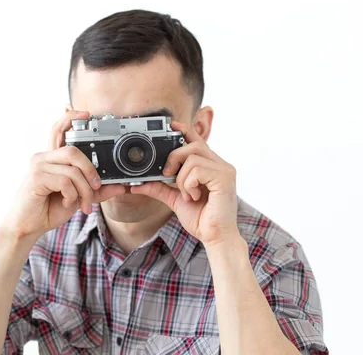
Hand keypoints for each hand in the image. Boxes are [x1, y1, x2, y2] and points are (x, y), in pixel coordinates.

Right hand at [1, 110, 125, 238]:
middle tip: (96, 187)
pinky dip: (72, 195)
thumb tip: (120, 186)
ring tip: (83, 204)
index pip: (59, 130)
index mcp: (52, 158)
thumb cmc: (48, 209)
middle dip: (90, 171)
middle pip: (74, 151)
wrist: (27, 227)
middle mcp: (43, 157)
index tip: (85, 112)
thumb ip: (97, 191)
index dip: (71, 118)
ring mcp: (38, 166)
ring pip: (73, 170)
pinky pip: (65, 181)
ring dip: (84, 190)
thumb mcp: (77, 197)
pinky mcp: (36, 178)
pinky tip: (66, 203)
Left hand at [130, 121, 239, 246]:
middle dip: (175, 157)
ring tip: (187, 194)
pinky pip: (198, 170)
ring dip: (182, 178)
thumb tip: (137, 184)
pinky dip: (189, 184)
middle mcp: (220, 164)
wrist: (215, 237)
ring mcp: (225, 170)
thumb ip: (159, 188)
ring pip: (193, 157)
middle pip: (193, 144)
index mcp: (211, 166)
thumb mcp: (175, 199)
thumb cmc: (201, 218)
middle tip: (168, 175)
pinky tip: (194, 196)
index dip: (184, 130)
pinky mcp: (225, 179)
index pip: (198, 140)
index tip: (171, 125)